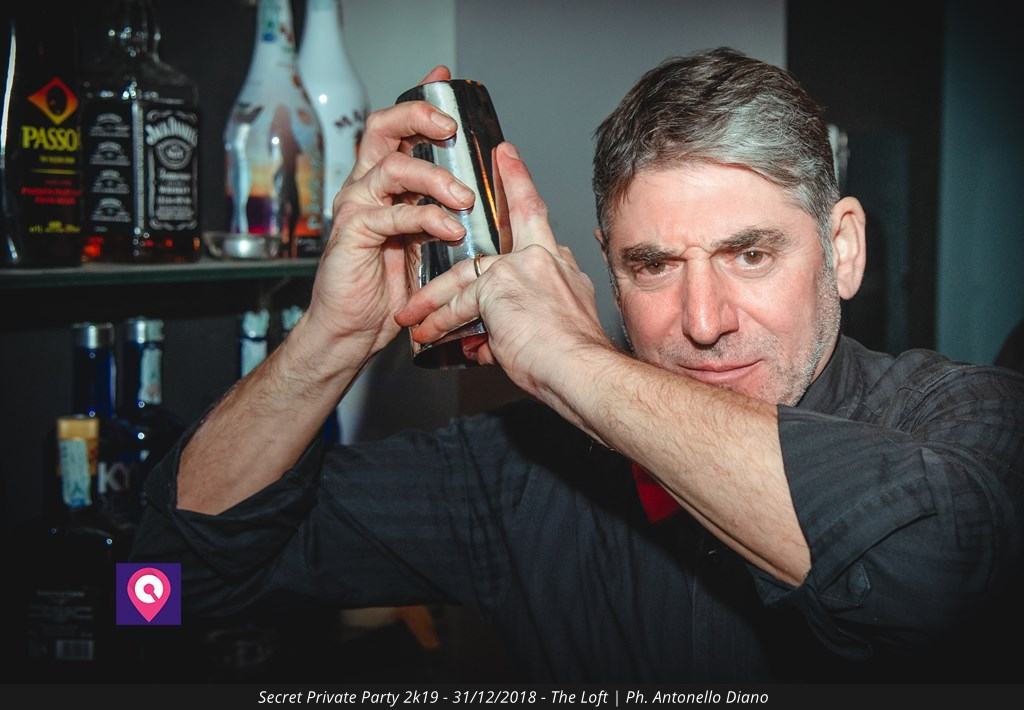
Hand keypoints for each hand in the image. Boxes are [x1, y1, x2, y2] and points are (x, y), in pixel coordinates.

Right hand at [304, 66, 475, 358]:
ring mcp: (357, 207)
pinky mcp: (353, 233)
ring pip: (393, 168)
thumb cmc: (391, 288)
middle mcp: (367, 186)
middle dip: (420, 119)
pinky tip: (449, 229)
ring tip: (466, 197)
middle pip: (385, 128)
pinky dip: (426, 218)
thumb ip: (444, 213)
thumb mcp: (427, 243)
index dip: (421, 100)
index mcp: (385, 183)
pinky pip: (391, 214)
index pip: (400, 128)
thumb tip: (485, 198)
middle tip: (452, 128)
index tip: (445, 81)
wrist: (354, 328)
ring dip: (435, 178)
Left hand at [395, 142, 610, 397]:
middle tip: (486, 161)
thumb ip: (516, 322)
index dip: (520, 184)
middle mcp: (543, 259)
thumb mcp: (553, 330)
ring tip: (413, 315)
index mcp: (559, 266)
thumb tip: (486, 339)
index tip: (507, 156)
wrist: (583, 372)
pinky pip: (458, 306)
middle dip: (503, 184)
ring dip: (433, 299)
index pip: (537, 218)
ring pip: (464, 277)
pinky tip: (427, 335)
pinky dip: (439, 323)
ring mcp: (520, 270)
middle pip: (516, 216)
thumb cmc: (574, 360)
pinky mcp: (497, 289)